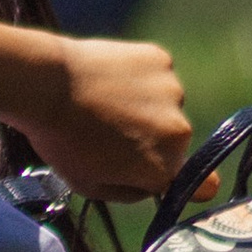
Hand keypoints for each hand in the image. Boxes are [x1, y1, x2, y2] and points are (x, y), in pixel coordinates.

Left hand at [13, 35, 189, 199]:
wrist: (46, 86)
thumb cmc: (62, 141)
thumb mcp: (90, 186)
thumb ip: (132, 191)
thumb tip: (152, 183)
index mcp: (163, 168)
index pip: (204, 186)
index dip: (190, 184)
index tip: (170, 174)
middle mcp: (179, 131)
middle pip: (173, 143)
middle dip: (151, 141)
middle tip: (110, 131)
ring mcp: (173, 91)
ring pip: (165, 106)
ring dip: (145, 106)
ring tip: (105, 102)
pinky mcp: (161, 60)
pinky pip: (157, 75)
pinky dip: (139, 77)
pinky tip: (109, 79)